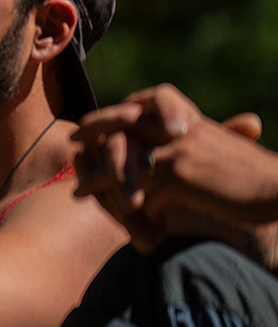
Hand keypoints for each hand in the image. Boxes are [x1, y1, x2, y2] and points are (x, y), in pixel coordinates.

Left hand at [75, 85, 277, 250]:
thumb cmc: (254, 179)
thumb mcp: (218, 152)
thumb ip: (188, 147)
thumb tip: (161, 155)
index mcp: (191, 120)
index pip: (146, 101)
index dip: (117, 112)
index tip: (97, 120)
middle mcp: (181, 128)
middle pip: (124, 119)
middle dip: (95, 128)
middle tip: (73, 140)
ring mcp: (177, 148)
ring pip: (123, 159)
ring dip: (98, 178)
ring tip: (79, 190)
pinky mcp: (178, 174)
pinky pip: (140, 192)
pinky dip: (130, 212)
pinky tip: (123, 225)